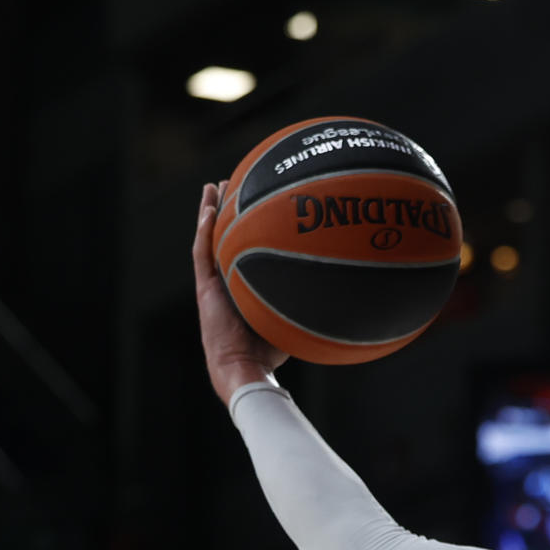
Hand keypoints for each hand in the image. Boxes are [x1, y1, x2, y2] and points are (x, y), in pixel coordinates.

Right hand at [194, 181, 288, 404]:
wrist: (245, 366)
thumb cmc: (272, 350)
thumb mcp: (295, 314)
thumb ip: (310, 297)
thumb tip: (347, 286)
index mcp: (244, 283)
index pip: (246, 247)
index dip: (250, 225)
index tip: (261, 202)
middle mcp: (227, 279)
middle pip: (225, 236)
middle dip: (228, 209)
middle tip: (233, 183)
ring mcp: (213, 282)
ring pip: (208, 238)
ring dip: (210, 211)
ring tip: (214, 186)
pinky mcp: (205, 288)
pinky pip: (202, 253)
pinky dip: (204, 230)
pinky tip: (209, 210)